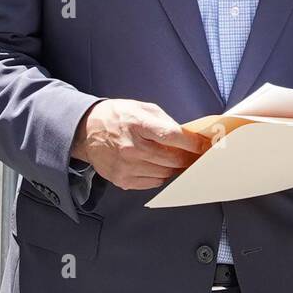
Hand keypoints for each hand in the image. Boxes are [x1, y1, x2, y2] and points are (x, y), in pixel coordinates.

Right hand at [70, 99, 208, 190]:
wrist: (87, 131)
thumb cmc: (119, 117)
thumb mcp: (144, 109)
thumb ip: (166, 122)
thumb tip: (188, 137)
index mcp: (138, 125)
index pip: (172, 136)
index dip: (193, 143)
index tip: (204, 146)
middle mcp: (131, 148)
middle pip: (172, 159)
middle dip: (188, 158)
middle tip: (195, 155)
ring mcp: (125, 166)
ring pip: (164, 174)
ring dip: (175, 168)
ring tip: (176, 159)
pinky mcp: (121, 179)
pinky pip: (152, 183)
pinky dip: (160, 176)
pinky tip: (158, 166)